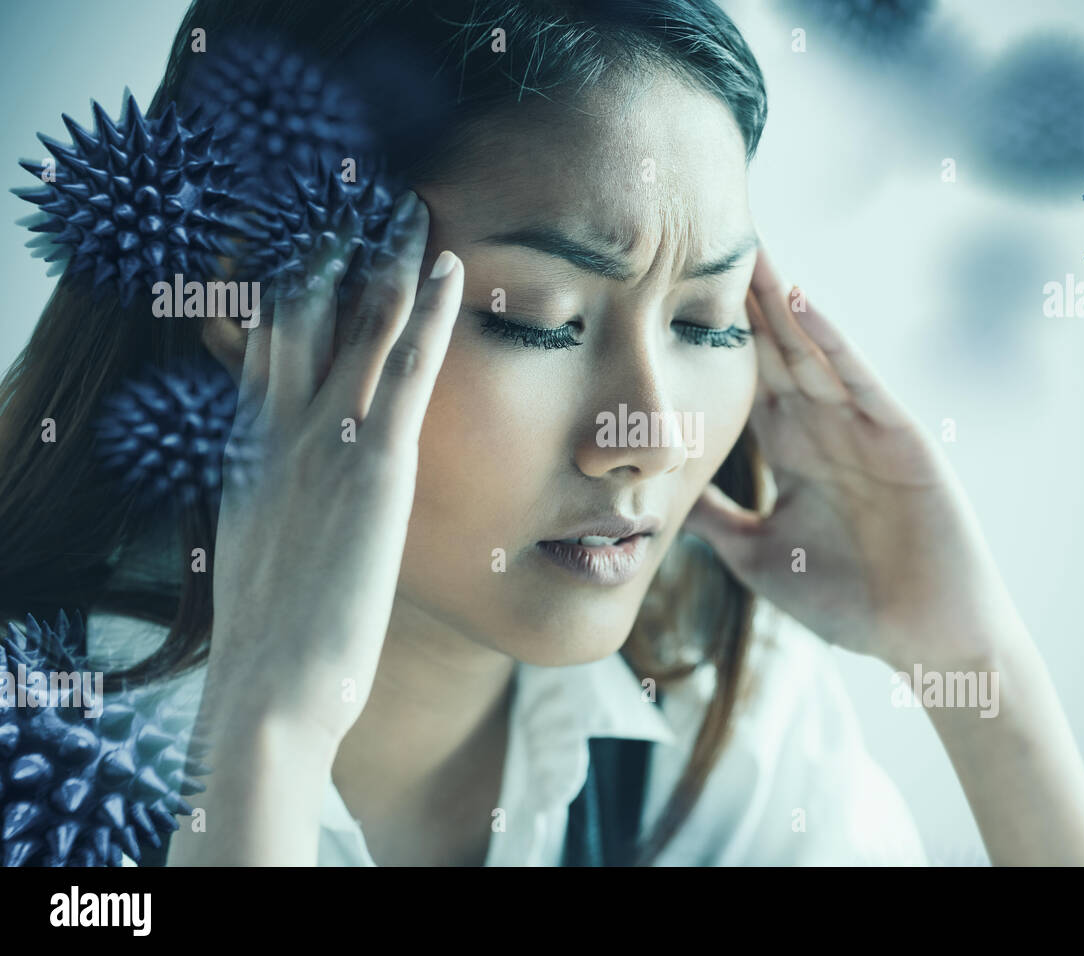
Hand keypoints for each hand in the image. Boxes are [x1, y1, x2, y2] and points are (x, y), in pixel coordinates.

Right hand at [198, 192, 462, 749]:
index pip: (269, 337)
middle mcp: (281, 423)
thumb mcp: (259, 542)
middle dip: (331, 248)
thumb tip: (290, 476)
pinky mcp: (377, 463)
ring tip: (412, 207)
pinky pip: (410, 367)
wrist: (271, 683)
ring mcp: (327, 437)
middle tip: (357, 195)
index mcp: (250, 442)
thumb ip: (274, 491)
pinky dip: (430, 312)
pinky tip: (450, 267)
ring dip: (388, 259)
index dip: (290, 281)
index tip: (311, 237)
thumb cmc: (273, 630)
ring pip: (361, 322)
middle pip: (306, 308)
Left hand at [684, 245, 1025, 670]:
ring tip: (746, 245)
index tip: (669, 290)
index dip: (710, 337)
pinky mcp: (899, 435)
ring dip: (780, 299)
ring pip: (811, 350)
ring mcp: (861, 426)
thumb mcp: (757, 554)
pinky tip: (799, 302)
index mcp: (791, 449)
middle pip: (772, 349)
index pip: (743, 379)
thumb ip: (714, 519)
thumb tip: (660, 496)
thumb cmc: (849, 600)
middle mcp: (823, 426)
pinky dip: (830, 340)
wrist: (923, 637)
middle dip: (741, 298)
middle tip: (702, 237)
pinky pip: (858, 378)